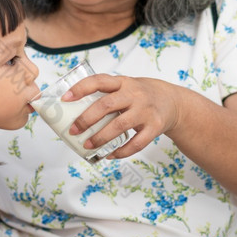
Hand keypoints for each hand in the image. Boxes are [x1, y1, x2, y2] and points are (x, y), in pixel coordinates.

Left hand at [64, 74, 182, 158]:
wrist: (172, 101)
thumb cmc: (139, 95)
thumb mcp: (124, 86)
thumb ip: (104, 94)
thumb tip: (71, 109)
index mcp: (122, 82)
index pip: (98, 81)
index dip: (80, 89)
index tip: (65, 99)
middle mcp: (134, 94)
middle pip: (106, 106)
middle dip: (86, 119)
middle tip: (73, 130)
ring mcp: (145, 111)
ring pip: (119, 126)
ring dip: (101, 138)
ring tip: (87, 145)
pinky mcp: (155, 127)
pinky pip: (136, 143)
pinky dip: (121, 151)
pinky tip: (109, 154)